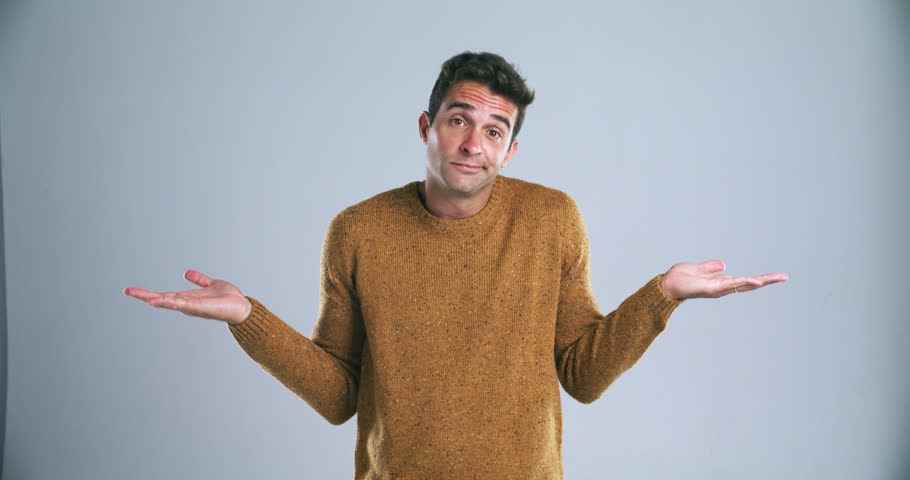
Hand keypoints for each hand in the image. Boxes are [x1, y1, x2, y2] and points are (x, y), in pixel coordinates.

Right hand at [123, 270, 252, 324]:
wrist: (242, 307)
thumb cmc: (228, 299)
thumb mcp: (211, 284)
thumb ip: (199, 279)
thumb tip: (186, 273)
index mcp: (187, 298)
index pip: (164, 295)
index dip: (148, 293)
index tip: (132, 290)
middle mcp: (187, 304)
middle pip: (162, 299)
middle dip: (145, 295)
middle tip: (127, 291)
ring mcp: (192, 307)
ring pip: (170, 302)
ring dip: (156, 299)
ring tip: (140, 296)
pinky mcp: (200, 308)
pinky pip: (183, 305)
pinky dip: (171, 303)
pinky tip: (159, 301)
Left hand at [659, 260, 787, 300]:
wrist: (667, 284)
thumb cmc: (681, 278)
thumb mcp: (700, 269)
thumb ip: (711, 267)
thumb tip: (723, 264)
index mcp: (722, 282)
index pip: (745, 280)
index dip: (760, 279)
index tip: (776, 276)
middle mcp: (723, 287)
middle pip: (749, 284)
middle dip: (767, 281)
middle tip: (785, 277)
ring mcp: (719, 288)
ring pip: (744, 284)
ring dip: (761, 281)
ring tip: (777, 278)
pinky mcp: (712, 288)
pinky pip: (731, 285)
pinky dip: (744, 284)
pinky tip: (756, 282)